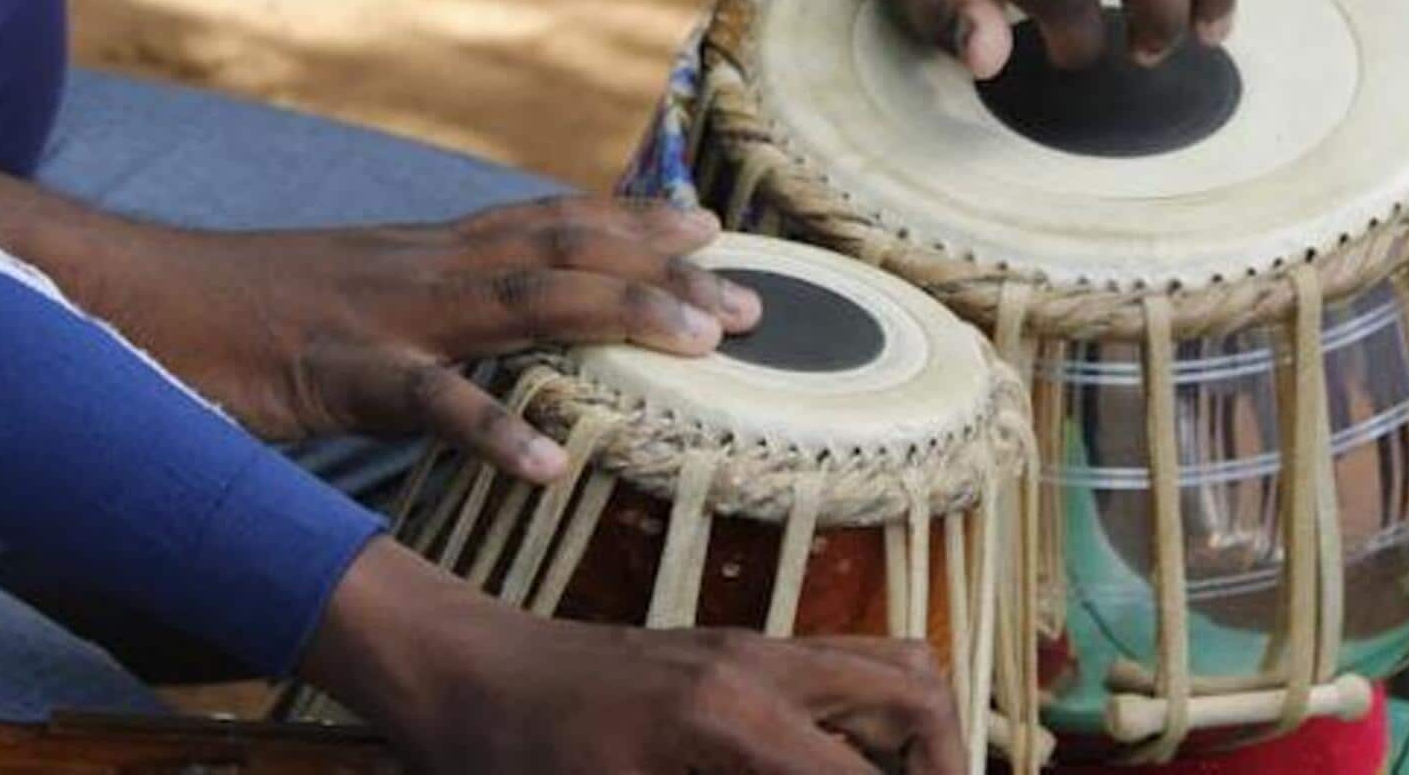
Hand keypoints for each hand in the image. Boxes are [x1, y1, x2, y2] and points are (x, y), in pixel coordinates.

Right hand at [104, 198, 757, 480]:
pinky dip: (491, 429)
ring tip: (703, 342)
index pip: (549, 221)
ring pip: (523, 302)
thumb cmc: (245, 313)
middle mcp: (424, 265)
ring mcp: (387, 313)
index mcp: (428, 250)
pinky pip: (427, 402)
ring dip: (621, 316)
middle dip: (665, 271)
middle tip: (754, 300)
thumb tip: (490, 330)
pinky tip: (547, 463)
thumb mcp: (357, 296)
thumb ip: (428, 304)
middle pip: (566, 252)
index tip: (710, 226)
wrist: (129, 296)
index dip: (633, 220)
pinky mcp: (338, 370)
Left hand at [305, 539, 967, 773]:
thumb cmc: (514, 758)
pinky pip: (844, 669)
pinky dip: (873, 723)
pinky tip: (841, 771)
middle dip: (946, 763)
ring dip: (921, 735)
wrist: (462, 675)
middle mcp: (761, 665)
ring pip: (892, 664)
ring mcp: (752, 647)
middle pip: (918, 688)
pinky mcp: (738, 649)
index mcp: (731, 720)